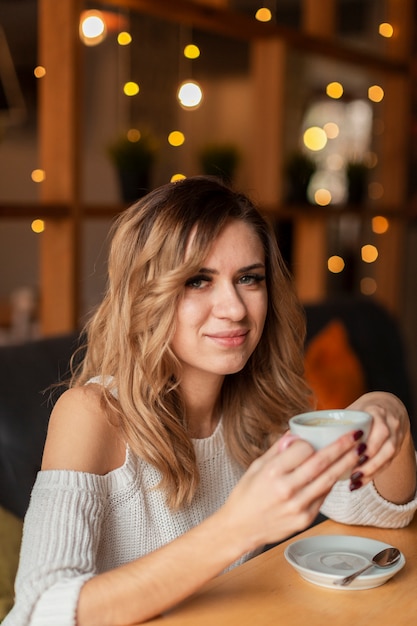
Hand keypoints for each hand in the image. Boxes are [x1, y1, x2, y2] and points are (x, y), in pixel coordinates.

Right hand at [221, 429, 364, 550]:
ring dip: (345, 464)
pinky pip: (323, 497)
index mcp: (272, 473)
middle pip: (321, 464)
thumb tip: (295, 434)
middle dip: (342, 447)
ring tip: (358, 452)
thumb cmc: (245, 495)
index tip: (314, 439)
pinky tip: (338, 473)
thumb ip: (277, 450)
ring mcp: (298, 507)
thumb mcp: (255, 467)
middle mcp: (287, 490)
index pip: (303, 450)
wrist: (240, 528)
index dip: (311, 442)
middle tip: (356, 436)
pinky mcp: (304, 520)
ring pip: (328, 480)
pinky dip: (331, 483)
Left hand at [347, 392, 415, 502]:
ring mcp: (397, 436)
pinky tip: (360, 482)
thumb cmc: (363, 409)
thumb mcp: (352, 408)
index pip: (379, 429)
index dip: (369, 445)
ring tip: (355, 481)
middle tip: (353, 474)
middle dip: (371, 462)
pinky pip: (389, 463)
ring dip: (372, 470)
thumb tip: (301, 433)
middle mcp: (391, 423)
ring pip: (389, 457)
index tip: (354, 455)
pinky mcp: (398, 448)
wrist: (389, 406)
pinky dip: (374, 474)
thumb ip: (336, 421)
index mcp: (377, 411)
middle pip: (387, 446)